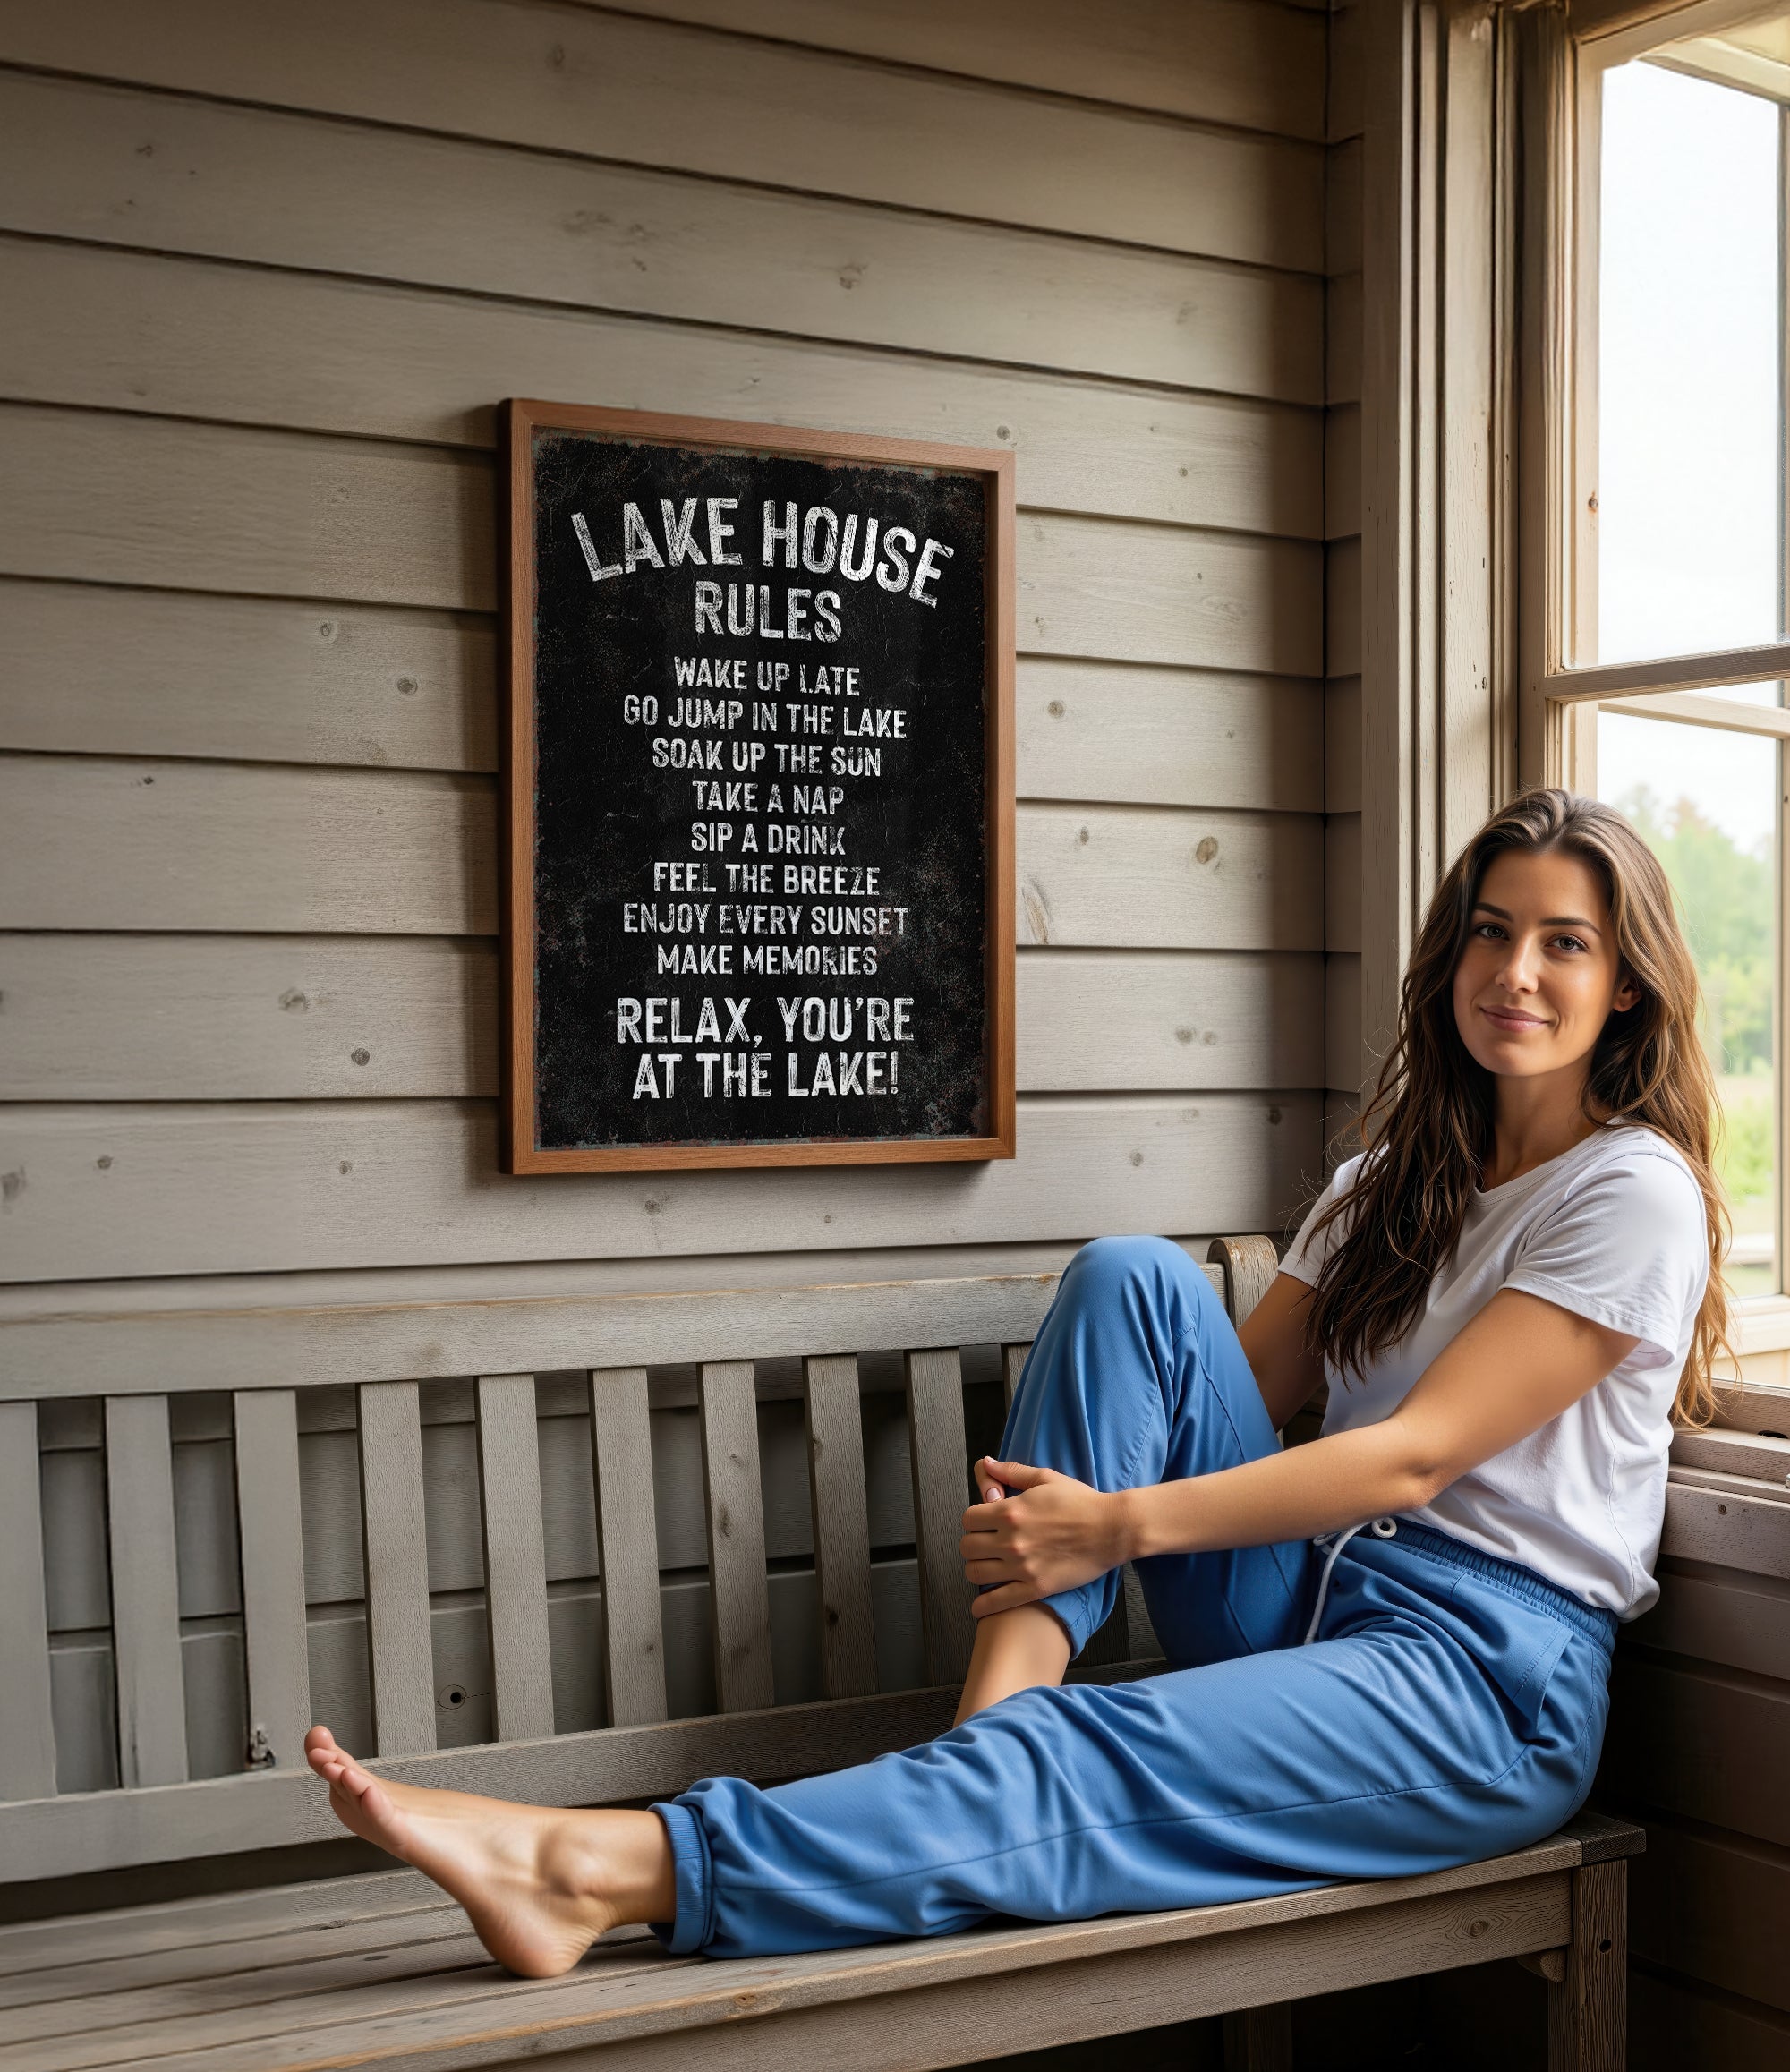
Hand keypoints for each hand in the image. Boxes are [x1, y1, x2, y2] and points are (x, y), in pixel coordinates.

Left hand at [959, 1458, 1130, 1616]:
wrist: (1111, 1530)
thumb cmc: (1081, 1502)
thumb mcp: (1046, 1478)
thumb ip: (1012, 1472)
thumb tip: (986, 1463)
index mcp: (1011, 1511)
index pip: (968, 1519)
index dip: (973, 1520)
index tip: (982, 1524)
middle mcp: (1011, 1539)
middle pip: (967, 1547)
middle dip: (973, 1544)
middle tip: (984, 1545)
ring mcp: (1022, 1566)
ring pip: (975, 1573)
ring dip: (977, 1569)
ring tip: (987, 1567)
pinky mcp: (1036, 1587)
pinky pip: (998, 1601)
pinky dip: (983, 1606)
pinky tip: (979, 1606)